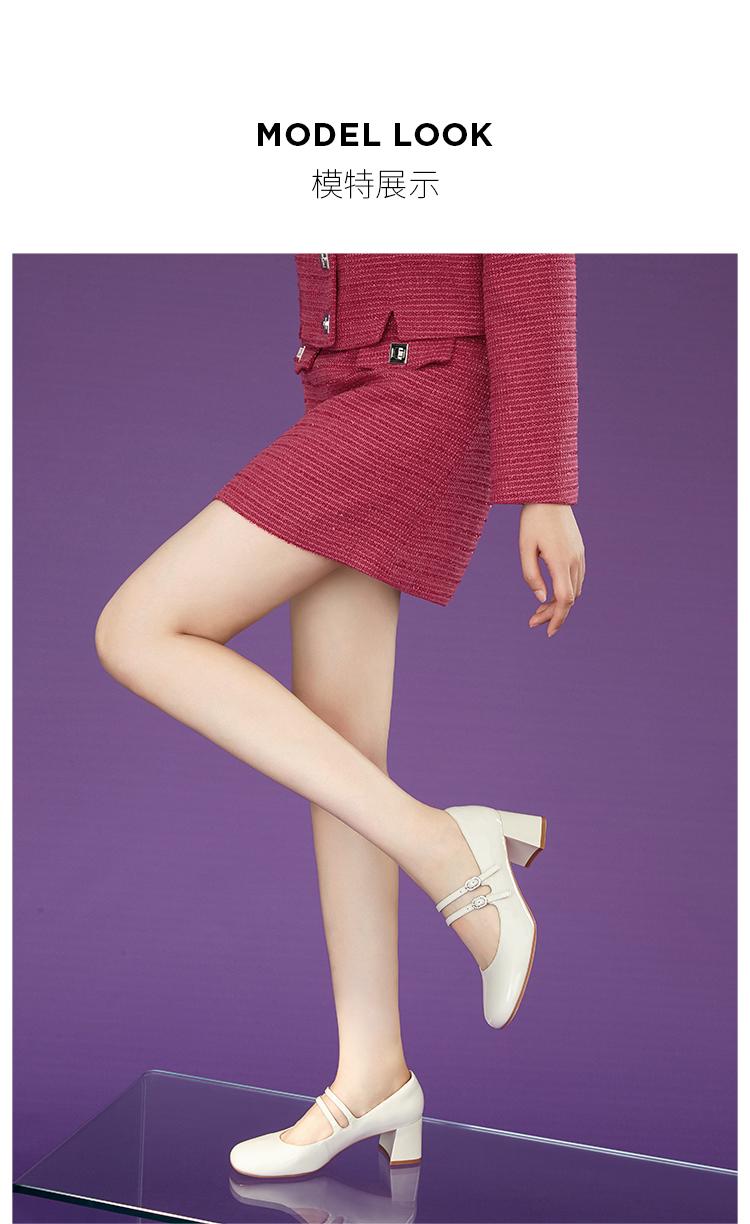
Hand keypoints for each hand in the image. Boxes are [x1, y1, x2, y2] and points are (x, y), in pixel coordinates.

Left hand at [519, 504, 584, 636]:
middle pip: (570, 598)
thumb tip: (541, 598)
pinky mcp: (579, 550)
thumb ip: (531, 575)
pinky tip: (550, 592)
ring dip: (559, 603)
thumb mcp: (524, 548)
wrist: (549, 493)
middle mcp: (575, 560)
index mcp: (561, 561)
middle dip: (553, 614)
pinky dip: (565, 590)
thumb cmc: (532, 520)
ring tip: (538, 608)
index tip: (548, 633)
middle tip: (532, 622)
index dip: (557, 618)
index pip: (565, 599)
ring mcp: (579, 555)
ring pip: (575, 589)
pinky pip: (576, 577)